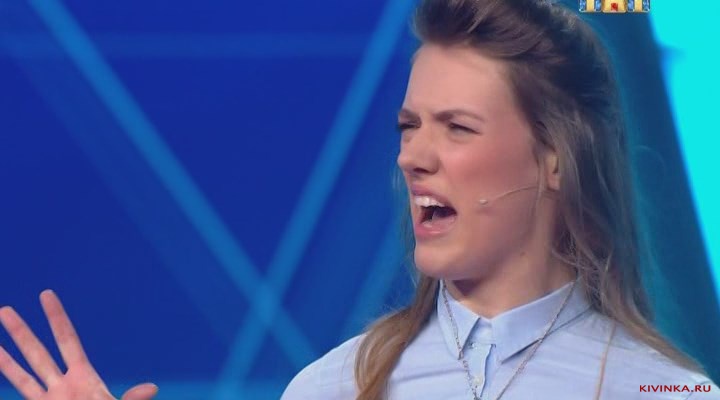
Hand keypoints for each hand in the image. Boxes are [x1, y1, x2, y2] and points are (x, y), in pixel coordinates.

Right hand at [0, 290, 157, 399]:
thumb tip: (152, 389)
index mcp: (84, 377)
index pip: (67, 340)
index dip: (56, 318)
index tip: (46, 295)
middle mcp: (63, 385)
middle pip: (38, 352)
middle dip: (22, 332)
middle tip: (5, 310)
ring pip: (23, 372)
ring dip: (7, 355)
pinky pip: (21, 393)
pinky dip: (5, 376)